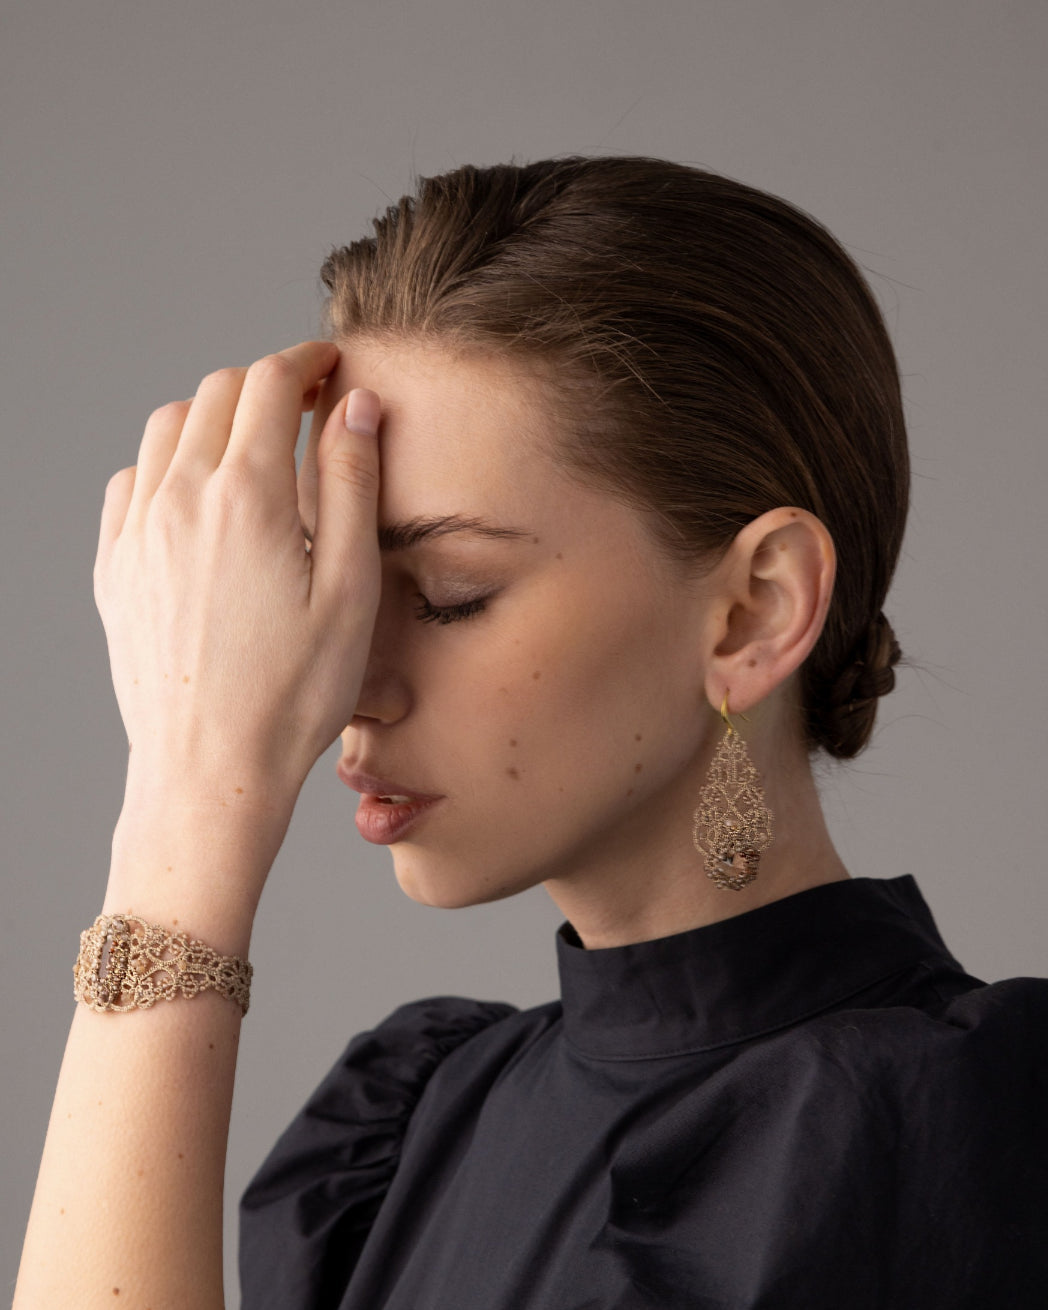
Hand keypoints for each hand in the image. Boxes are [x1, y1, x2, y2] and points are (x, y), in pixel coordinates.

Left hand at [94, 341, 380, 809]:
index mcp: (245, 496)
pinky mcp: (115, 568)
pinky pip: (129, 481)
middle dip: (264, 381)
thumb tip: (356, 407)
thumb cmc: (293, 692)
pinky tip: (194, 493)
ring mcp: (137, 532)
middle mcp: (179, 498)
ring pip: (165, 428)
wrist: (210, 767)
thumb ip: (350, 486)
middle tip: (303, 398)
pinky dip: (164, 462)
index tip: (329, 365)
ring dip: (212, 414)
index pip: (269, 384)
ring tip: (251, 440)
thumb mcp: (350, 589)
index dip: (305, 361)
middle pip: (216, 393)